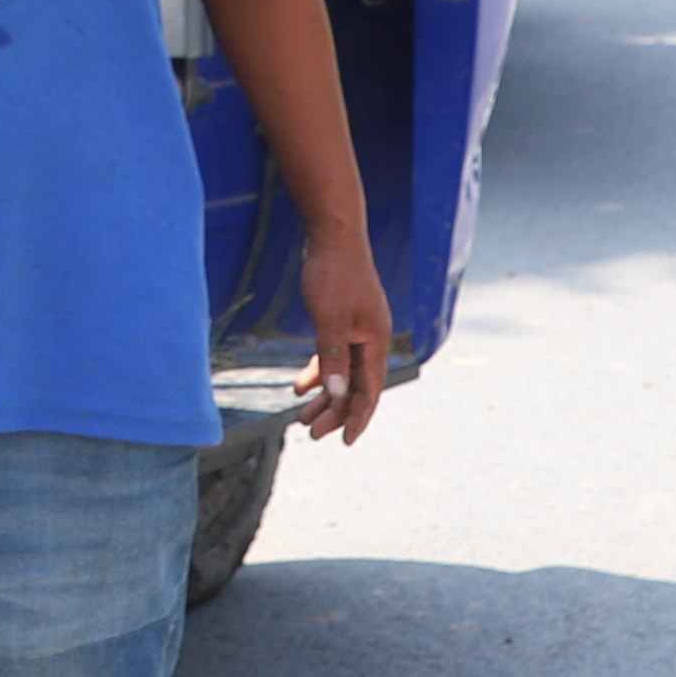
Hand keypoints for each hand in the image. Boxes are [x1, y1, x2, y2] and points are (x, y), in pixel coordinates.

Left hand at [289, 214, 397, 443]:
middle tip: (309, 433)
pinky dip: (318, 371)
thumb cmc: (334, 275)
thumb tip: (336, 395)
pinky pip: (334, 356)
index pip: (369, 391)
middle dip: (334, 411)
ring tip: (301, 417)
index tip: (343, 442)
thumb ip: (333, 358)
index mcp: (376, 341)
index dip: (357, 418)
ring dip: (324, 395)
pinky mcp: (344, 319)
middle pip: (355, 386)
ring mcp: (359, 329)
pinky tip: (299, 385)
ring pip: (343, 373)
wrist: (334, 234)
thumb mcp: (330, 320)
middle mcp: (372, 339)